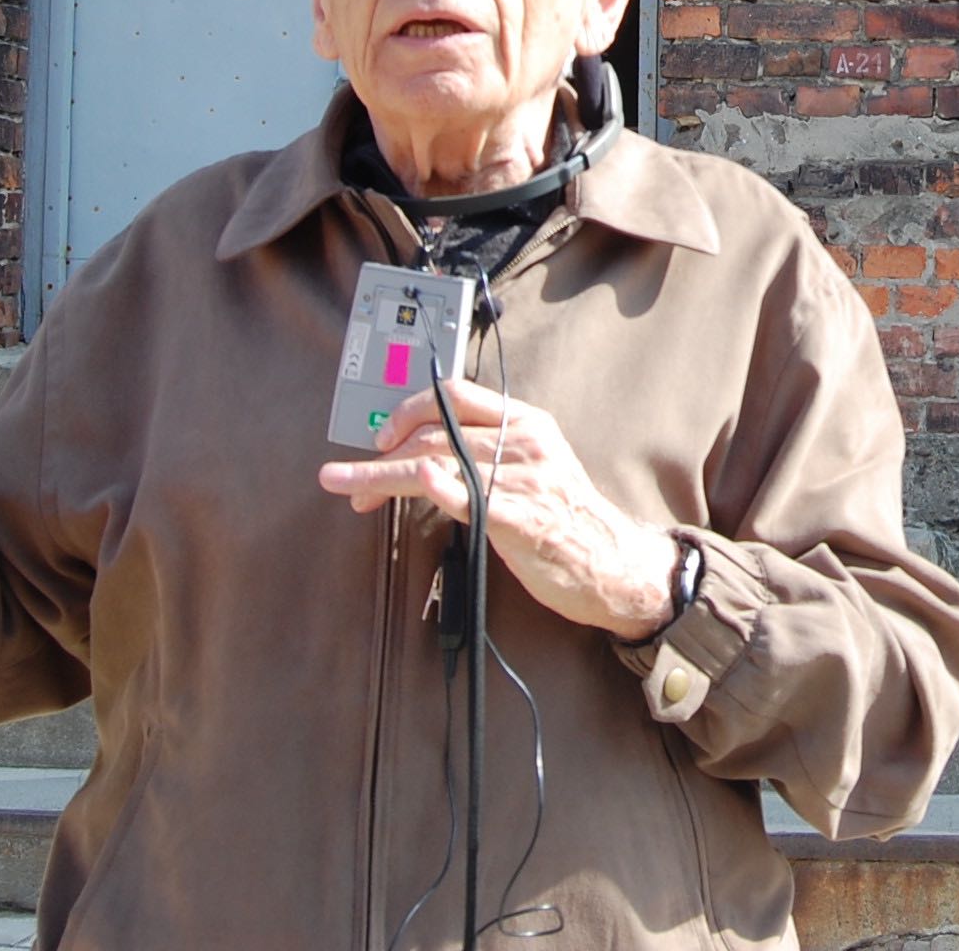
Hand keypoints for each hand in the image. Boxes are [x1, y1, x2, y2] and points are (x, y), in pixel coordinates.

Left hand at [319, 380, 677, 640]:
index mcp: (526, 424)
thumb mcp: (535, 470)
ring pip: (435, 461)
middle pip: (434, 431)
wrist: (612, 563)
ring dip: (380, 476)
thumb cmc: (567, 521)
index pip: (455, 395)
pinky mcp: (518, 517)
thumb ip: (491, 452)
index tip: (381, 436)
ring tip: (345, 488)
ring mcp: (522, 478)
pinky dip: (433, 485)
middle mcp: (524, 443)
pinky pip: (468, 493)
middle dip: (381, 454)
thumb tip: (429, 454)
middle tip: (348, 477)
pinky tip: (407, 484)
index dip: (409, 410)